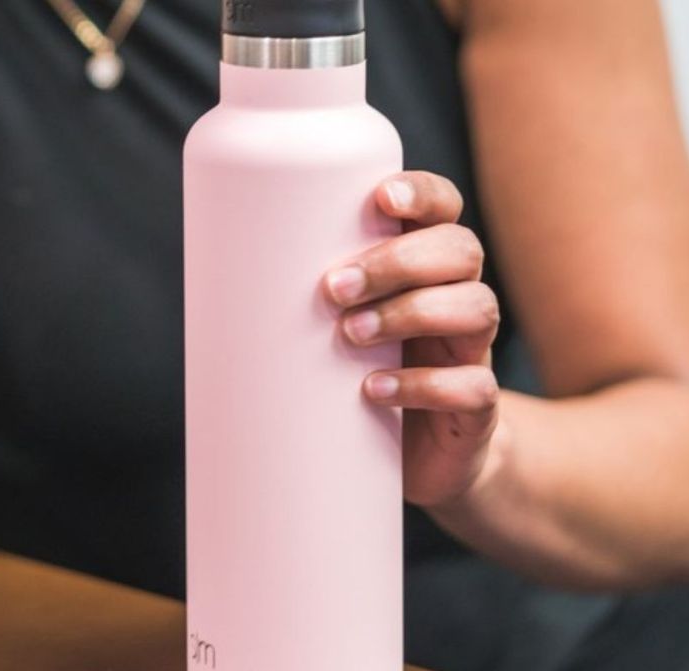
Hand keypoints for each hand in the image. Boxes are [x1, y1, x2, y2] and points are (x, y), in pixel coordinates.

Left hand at [325, 172, 500, 508]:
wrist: (410, 459)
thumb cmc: (355, 379)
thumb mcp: (330, 330)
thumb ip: (300, 299)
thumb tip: (211, 271)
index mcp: (426, 268)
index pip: (444, 209)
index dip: (423, 194)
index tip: (380, 198)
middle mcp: (458, 298)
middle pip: (461, 250)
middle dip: (398, 261)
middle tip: (333, 289)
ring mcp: (472, 352)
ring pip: (476, 308)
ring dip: (409, 314)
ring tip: (350, 335)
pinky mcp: (478, 408)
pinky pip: (474, 386)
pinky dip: (424, 385)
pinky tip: (373, 390)